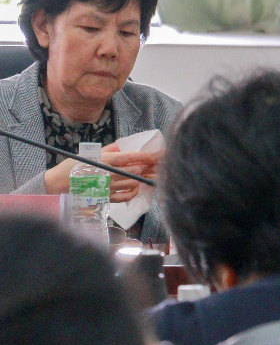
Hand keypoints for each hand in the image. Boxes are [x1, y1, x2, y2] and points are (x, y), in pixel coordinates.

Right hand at [43, 147, 163, 203]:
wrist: (57, 185)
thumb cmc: (73, 167)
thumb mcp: (90, 154)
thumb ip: (109, 150)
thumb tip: (122, 146)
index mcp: (104, 160)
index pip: (130, 157)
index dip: (146, 156)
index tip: (158, 154)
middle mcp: (108, 174)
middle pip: (135, 171)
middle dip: (148, 167)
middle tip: (157, 165)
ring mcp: (107, 187)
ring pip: (133, 183)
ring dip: (141, 179)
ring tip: (146, 175)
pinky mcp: (105, 198)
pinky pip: (125, 197)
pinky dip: (133, 192)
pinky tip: (135, 188)